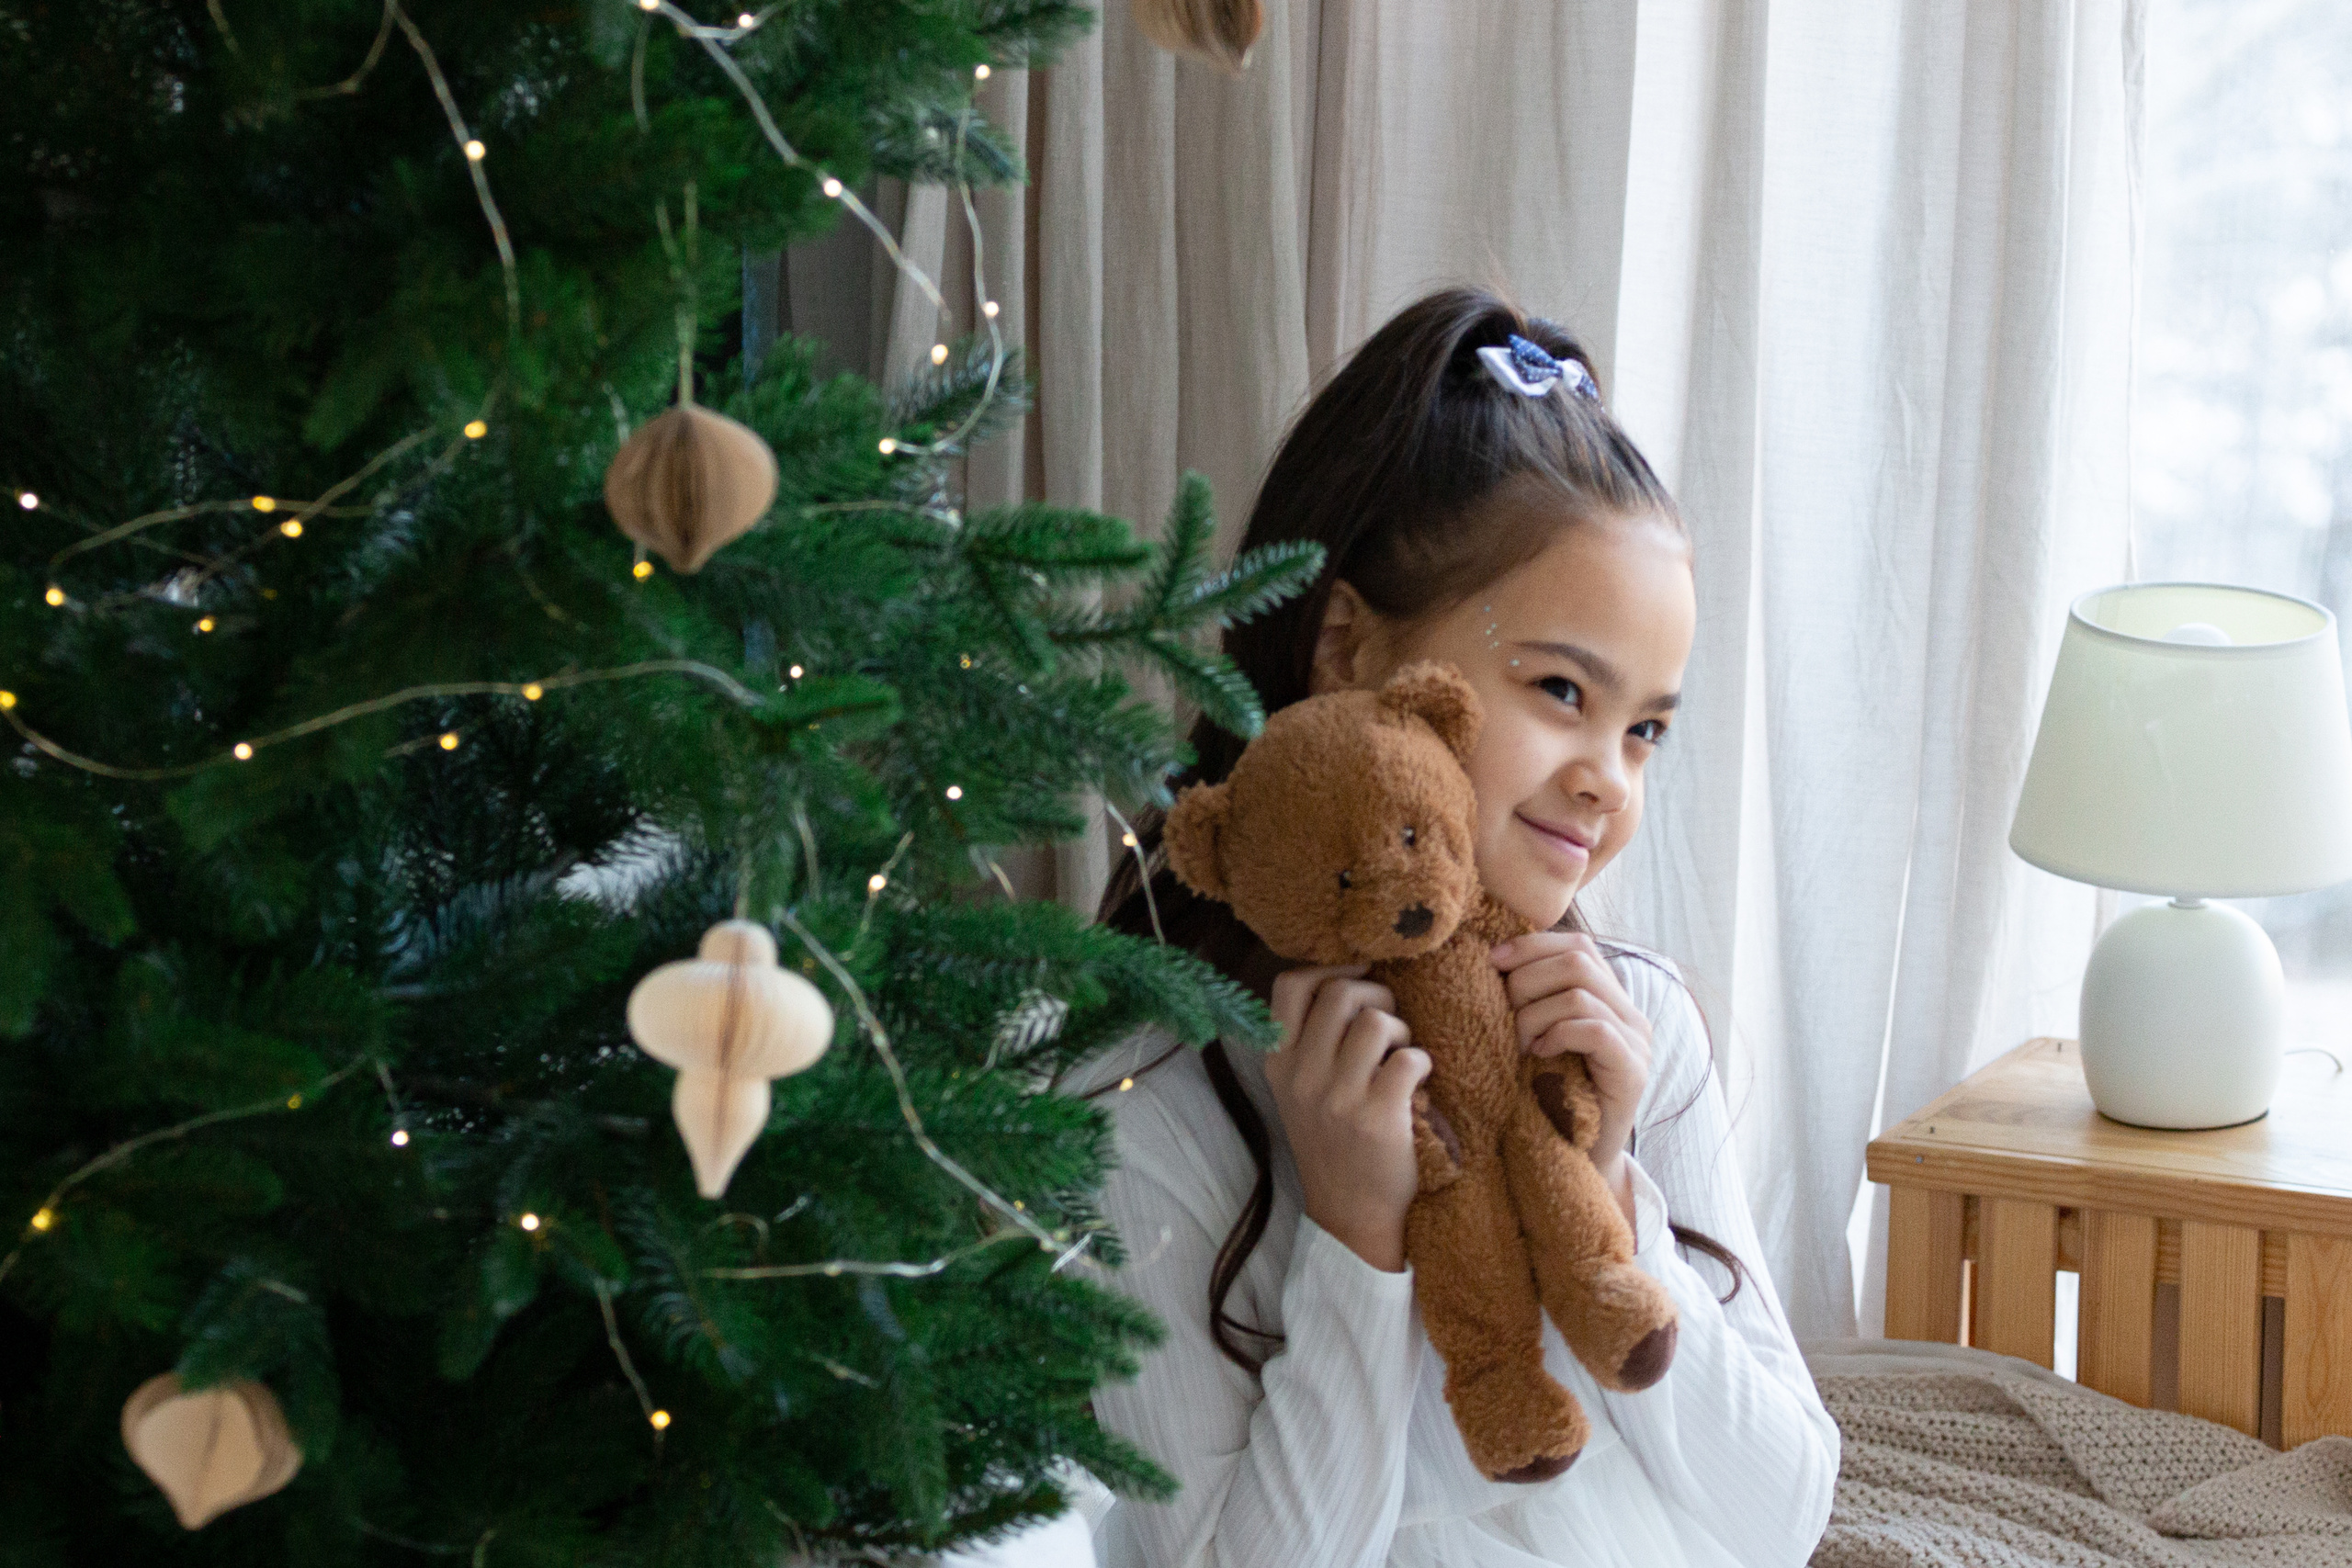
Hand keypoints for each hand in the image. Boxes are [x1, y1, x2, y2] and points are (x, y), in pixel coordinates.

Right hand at [1261, 964, 1430, 1272]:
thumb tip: (1350, 979)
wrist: (1349, 1214)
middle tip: (1390, 1024)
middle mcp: (1302, 1076)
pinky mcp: (1378, 1117)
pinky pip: (1410, 1058)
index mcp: (1279, 1063)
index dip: (1330, 968)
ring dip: (1402, 1030)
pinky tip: (1419, 1086)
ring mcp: (1338, 1097)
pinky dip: (1423, 1063)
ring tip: (1402, 1056)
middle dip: (1377, 995)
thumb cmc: (1333, 1142)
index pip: (1290, 986)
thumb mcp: (1299, 1091)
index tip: (1358, 975)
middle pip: (1340, 992)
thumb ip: (1310, 1041)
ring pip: (1377, 1020)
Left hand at [1492, 932, 1649, 1224]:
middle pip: (1578, 959)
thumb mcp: (1533, 1037)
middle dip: (1526, 979)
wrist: (1573, 1159)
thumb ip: (1529, 1000)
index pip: (1578, 943)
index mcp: (1609, 997)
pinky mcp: (1633, 1071)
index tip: (1491, 962)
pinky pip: (1595, 1030)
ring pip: (1581, 993)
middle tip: (1502, 1013)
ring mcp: (1636, 1042)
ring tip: (1518, 1042)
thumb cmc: (1545, 1096)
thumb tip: (1488, 958)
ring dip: (1534, 1013)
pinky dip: (1557, 1035)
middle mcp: (1630, 1013)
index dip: (1532, 946)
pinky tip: (1537, 1055)